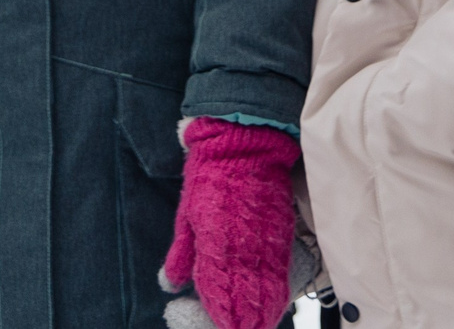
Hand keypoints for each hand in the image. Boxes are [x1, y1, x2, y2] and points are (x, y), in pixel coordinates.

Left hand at [160, 120, 302, 328]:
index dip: (221, 317)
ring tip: (259, 327)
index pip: (219, 293)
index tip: (223, 328)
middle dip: (244, 321)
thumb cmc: (210, 176)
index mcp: (215, 244)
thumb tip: (172, 284)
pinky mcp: (281, 232)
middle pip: (247, 298)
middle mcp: (243, 248)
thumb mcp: (186, 214)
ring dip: (263, 312)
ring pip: (267, 288)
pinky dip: (278, 291)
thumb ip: (181, 253)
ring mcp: (266, 241)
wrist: (245, 143)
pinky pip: (280, 270)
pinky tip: (278, 305)